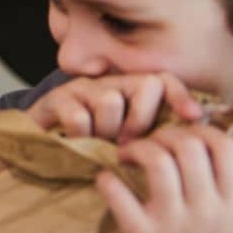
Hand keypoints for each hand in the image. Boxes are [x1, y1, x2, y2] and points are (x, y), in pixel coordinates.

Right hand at [30, 73, 204, 143]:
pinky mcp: (55, 98)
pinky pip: (78, 116)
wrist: (38, 153)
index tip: (193, 117)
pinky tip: (75, 142)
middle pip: (144, 85)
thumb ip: (154, 138)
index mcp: (131, 93)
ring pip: (110, 100)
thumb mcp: (128, 146)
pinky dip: (80, 135)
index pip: (164, 80)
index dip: (181, 95)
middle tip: (127, 142)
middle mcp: (109, 84)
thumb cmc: (90, 152)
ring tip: (98, 144)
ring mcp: (82, 89)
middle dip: (141, 120)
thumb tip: (192, 139)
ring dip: (106, 131)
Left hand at [96, 124, 232, 232]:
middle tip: (150, 143)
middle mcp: (208, 213)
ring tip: (126, 155)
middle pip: (188, 145)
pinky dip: (107, 179)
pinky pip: (118, 193)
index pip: (226, 147)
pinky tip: (107, 180)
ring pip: (157, 161)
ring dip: (136, 148)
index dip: (202, 129)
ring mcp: (174, 225)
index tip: (184, 134)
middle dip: (164, 134)